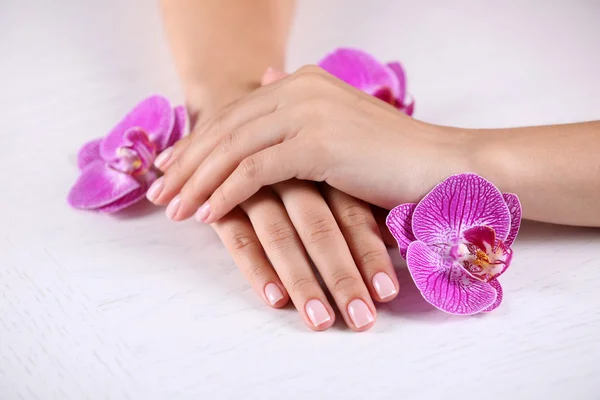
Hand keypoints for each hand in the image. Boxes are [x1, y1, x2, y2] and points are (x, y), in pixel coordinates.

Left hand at [151, 65, 469, 224]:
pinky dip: (227, 193)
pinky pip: (256, 170)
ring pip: (234, 148)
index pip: (236, 113)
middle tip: (159, 191)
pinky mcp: (318, 143)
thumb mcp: (338, 130)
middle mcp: (302, 88)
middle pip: (227, 127)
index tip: (172, 169)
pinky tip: (208, 214)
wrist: (442, 165)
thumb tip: (261, 83)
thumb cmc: (391, 157)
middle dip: (187, 162)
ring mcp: (309, 112)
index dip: (199, 142)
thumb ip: (297, 113)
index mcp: (304, 82)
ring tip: (174, 209)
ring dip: (199, 181)